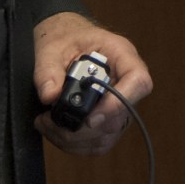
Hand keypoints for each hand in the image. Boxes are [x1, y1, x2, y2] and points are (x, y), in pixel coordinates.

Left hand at [32, 11, 152, 155]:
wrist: (65, 42)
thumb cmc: (65, 39)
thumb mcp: (51, 48)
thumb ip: (48, 71)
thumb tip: (50, 95)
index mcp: (121, 55)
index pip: (138, 81)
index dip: (119, 103)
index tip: (91, 117)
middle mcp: (126, 81)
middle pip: (120, 116)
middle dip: (82, 128)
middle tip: (50, 120)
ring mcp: (119, 103)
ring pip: (108, 135)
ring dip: (74, 139)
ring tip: (46, 124)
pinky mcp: (108, 120)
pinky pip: (99, 143)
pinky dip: (75, 145)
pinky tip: (55, 132)